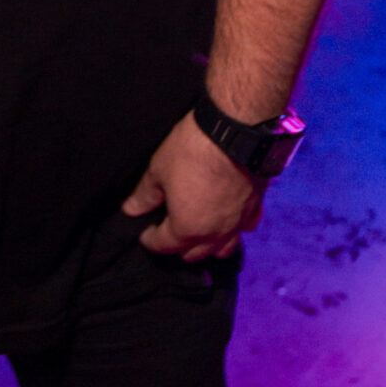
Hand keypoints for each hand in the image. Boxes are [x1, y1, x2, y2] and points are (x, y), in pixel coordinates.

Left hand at [122, 112, 266, 259]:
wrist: (236, 132)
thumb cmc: (193, 150)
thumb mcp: (158, 170)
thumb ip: (144, 196)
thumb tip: (131, 209)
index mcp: (186, 228)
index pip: (162, 245)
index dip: (149, 239)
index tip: (145, 233)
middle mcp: (213, 234)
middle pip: (193, 254)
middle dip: (177, 246)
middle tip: (167, 230)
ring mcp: (237, 223)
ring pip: (221, 250)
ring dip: (207, 245)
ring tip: (197, 231)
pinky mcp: (255, 208)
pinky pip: (244, 230)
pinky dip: (233, 229)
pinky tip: (227, 218)